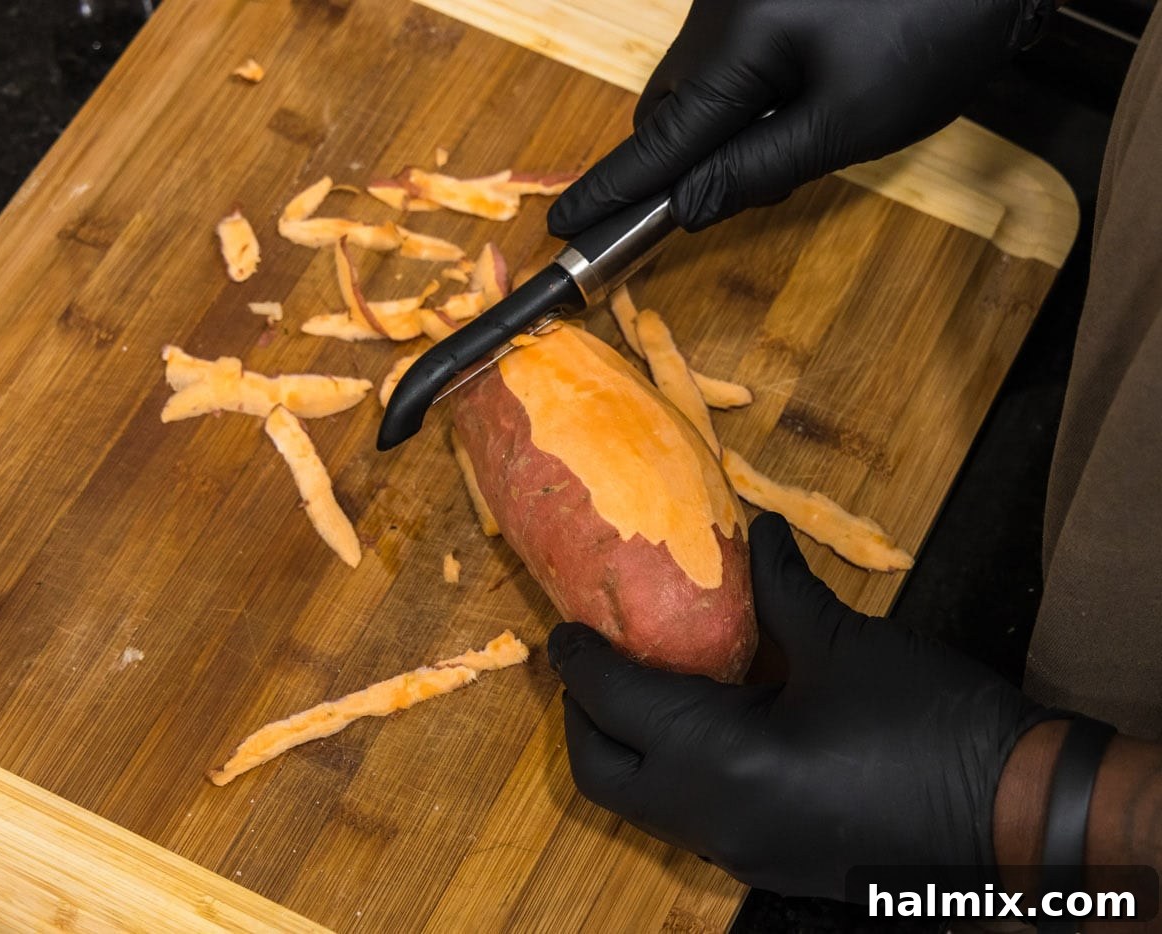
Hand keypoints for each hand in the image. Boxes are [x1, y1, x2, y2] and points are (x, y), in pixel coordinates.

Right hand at [548, 0, 1052, 236]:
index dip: (611, 190)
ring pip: (697, 85)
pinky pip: (727, 57)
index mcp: (736, 45)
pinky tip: (810, 96)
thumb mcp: (848, 122)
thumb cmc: (932, 34)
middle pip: (667, 110)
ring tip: (802, 138)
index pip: (656, 139)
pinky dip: (748, 94)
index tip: (562, 224)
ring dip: (723, 128)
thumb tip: (686, 207)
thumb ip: (757, 169)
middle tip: (763, 187)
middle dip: (686, 161)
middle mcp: (719, 12)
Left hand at [548, 513, 1057, 898]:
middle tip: (589, 662)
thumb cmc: (930, 724)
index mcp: (723, 761)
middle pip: (604, 775)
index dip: (580, 662)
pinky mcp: (767, 864)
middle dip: (582, 718)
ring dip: (626, 748)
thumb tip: (756, 530)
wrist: (1019, 814)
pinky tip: (697, 728)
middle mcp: (715, 820)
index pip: (617, 706)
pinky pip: (687, 820)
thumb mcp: (846, 644)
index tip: (559, 630)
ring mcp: (740, 853)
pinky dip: (669, 774)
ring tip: (639, 686)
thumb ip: (781, 589)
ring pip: (643, 805)